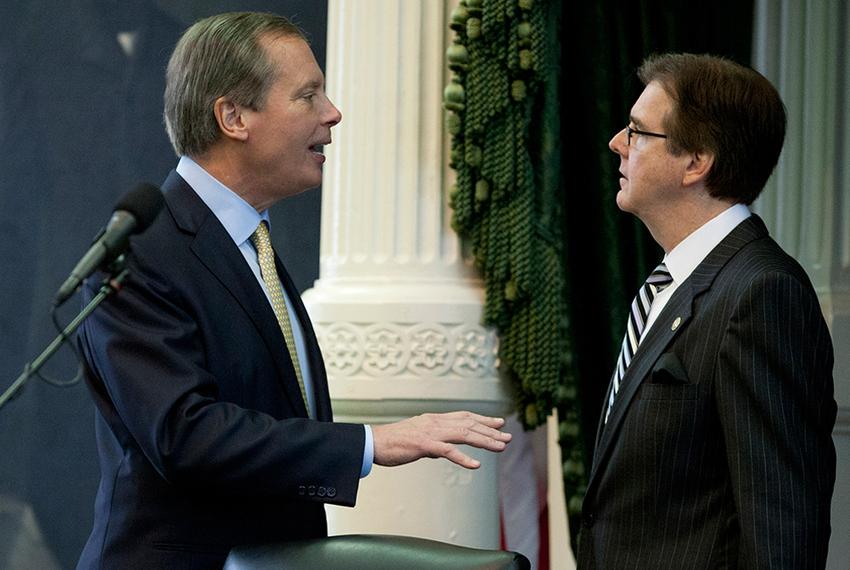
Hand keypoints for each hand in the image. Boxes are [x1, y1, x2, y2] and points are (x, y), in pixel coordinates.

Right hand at [371, 411, 510, 468]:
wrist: (374, 442)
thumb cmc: (393, 442)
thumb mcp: (418, 439)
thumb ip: (433, 443)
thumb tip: (444, 451)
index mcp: (434, 419)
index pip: (464, 416)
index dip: (484, 419)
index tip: (499, 423)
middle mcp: (436, 422)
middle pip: (469, 424)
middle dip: (490, 431)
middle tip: (508, 438)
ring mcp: (431, 432)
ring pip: (464, 434)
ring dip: (485, 441)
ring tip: (501, 447)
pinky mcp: (424, 445)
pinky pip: (448, 451)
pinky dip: (463, 458)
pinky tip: (476, 465)